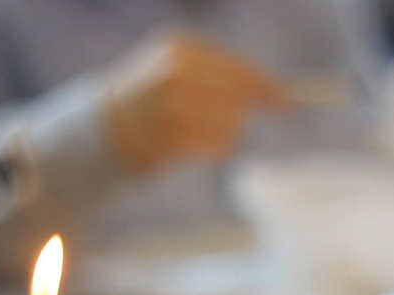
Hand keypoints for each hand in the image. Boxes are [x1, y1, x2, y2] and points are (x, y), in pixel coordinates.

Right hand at [101, 31, 287, 172]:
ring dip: (228, 133)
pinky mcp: (169, 137)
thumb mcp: (189, 72)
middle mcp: (175, 71)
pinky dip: (215, 149)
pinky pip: (216, 146)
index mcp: (182, 47)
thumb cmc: (161, 97)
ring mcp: (171, 104)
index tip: (287, 102)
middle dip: (244, 110)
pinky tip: (197, 144)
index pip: (238, 67)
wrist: (107, 124)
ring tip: (203, 130)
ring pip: (231, 123)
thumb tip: (284, 96)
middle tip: (238, 118)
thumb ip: (233, 79)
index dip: (265, 85)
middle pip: (239, 97)